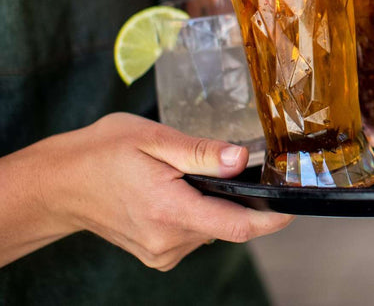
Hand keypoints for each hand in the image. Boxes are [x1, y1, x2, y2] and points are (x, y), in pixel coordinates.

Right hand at [39, 113, 291, 270]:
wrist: (59, 184)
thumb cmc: (102, 153)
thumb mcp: (152, 138)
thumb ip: (200, 151)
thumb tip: (241, 159)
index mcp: (169, 211)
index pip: (238, 226)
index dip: (273, 218)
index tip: (295, 204)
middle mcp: (167, 241)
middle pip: (230, 225)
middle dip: (240, 198)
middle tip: (229, 164)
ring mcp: (161, 252)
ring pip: (213, 228)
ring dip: (215, 203)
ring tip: (187, 174)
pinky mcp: (158, 254)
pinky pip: (196, 233)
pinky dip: (199, 212)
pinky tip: (177, 190)